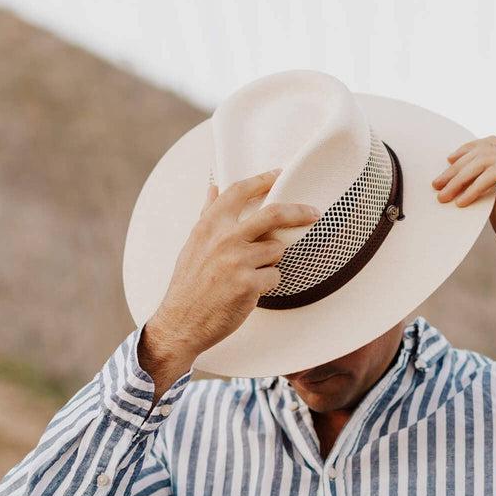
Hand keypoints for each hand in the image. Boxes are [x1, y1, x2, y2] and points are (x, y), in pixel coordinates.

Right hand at [140, 170, 321, 383]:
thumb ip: (208, 214)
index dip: (262, 179)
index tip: (279, 174)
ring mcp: (238, 261)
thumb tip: (214, 187)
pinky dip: (267, 283)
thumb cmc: (189, 285)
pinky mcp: (249, 285)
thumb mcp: (193, 244)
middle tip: (314, 212)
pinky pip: (275, 276)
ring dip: (270, 261)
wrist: (181, 322)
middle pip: (273, 214)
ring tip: (250, 274)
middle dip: (299, 211)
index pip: (239, 192)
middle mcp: (224, 239)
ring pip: (276, 250)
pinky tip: (249, 291)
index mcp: (210, 225)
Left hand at [432, 136, 495, 273]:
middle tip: (437, 184)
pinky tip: (461, 201)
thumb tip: (459, 181)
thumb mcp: (495, 205)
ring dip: (460, 178)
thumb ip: (483, 188)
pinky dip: (475, 187)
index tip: (446, 165)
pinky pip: (494, 172)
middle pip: (484, 151)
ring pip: (486, 160)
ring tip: (444, 196)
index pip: (490, 146)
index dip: (466, 151)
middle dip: (457, 168)